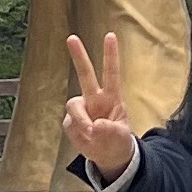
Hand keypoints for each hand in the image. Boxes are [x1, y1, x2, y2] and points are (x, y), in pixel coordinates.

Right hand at [61, 29, 138, 178]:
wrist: (108, 156)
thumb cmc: (117, 141)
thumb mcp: (121, 137)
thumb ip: (110, 130)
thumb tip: (94, 126)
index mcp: (112, 98)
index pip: (111, 73)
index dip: (110, 55)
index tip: (109, 35)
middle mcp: (95, 99)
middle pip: (85, 74)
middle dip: (78, 56)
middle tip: (71, 38)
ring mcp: (82, 109)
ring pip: (74, 106)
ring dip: (80, 120)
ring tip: (90, 133)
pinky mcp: (71, 121)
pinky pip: (70, 124)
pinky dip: (77, 134)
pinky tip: (86, 139)